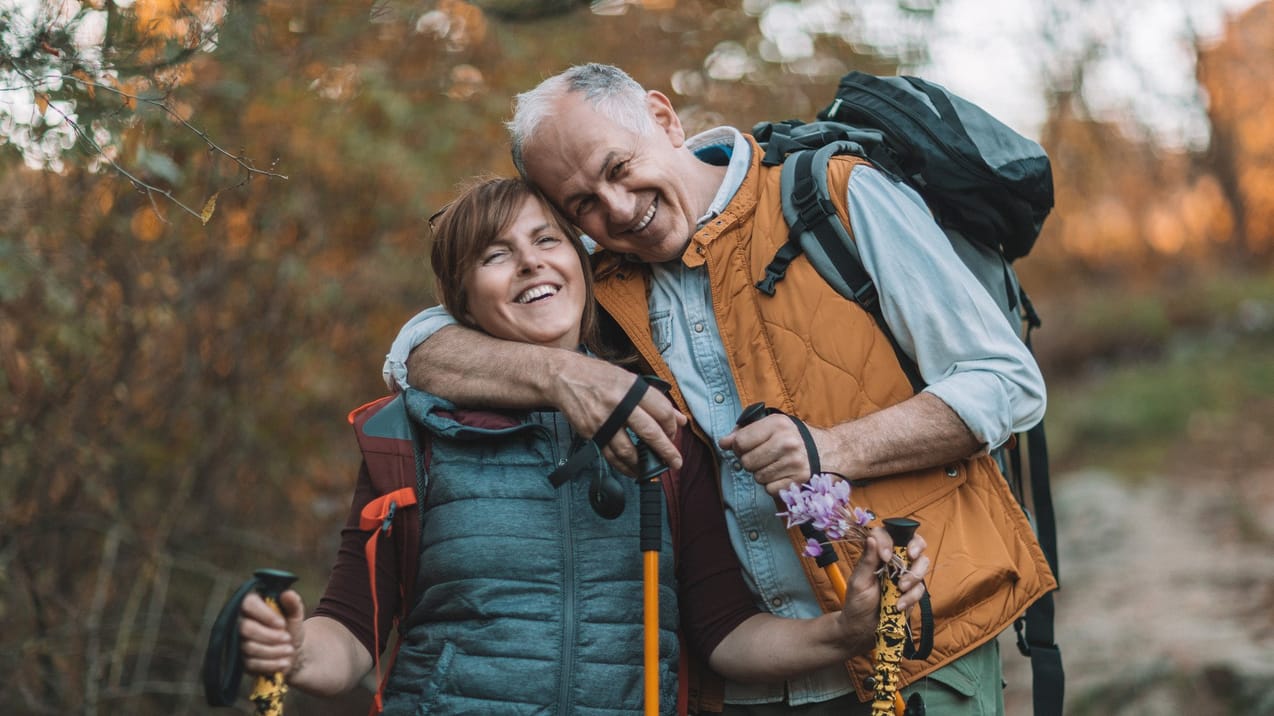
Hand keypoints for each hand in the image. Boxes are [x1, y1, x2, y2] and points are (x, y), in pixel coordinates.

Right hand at [239, 589, 304, 677]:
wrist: (292, 650)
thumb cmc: (289, 627)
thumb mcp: (295, 614)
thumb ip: (293, 603)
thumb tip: (287, 594)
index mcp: (252, 606)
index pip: (249, 604)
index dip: (265, 615)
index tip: (282, 624)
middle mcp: (241, 623)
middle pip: (246, 628)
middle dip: (270, 636)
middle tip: (287, 638)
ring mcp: (239, 643)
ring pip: (250, 647)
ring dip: (273, 651)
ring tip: (289, 650)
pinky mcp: (242, 661)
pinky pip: (252, 664)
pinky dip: (271, 664)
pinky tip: (284, 662)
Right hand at [550, 354, 685, 474]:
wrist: (563, 377)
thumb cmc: (598, 376)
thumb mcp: (629, 380)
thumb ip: (656, 401)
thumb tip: (680, 419)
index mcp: (632, 388)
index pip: (661, 411)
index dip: (672, 426)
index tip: (673, 433)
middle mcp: (619, 404)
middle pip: (650, 432)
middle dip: (666, 451)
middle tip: (676, 462)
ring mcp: (604, 421)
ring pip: (629, 450)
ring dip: (643, 463)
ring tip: (653, 469)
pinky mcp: (591, 433)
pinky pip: (610, 456)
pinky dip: (624, 467)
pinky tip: (633, 470)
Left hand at [718, 415, 829, 494]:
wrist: (831, 451)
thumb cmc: (796, 437)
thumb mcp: (774, 425)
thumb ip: (746, 431)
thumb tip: (723, 442)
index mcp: (778, 424)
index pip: (741, 441)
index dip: (738, 447)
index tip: (744, 447)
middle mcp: (786, 442)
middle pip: (747, 462)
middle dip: (750, 462)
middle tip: (761, 457)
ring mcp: (794, 462)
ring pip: (757, 477)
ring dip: (762, 474)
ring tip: (774, 465)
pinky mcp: (799, 480)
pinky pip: (769, 489)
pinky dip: (772, 485)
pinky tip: (782, 474)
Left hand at [836, 529, 928, 654]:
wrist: (862, 629)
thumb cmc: (856, 603)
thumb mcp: (858, 581)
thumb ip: (867, 560)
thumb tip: (872, 537)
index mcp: (877, 554)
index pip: (888, 534)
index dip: (889, 540)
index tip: (885, 556)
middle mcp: (894, 561)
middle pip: (914, 542)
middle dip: (916, 547)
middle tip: (911, 556)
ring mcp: (905, 576)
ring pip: (922, 563)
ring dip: (914, 575)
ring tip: (900, 589)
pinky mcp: (913, 592)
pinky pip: (920, 588)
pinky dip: (911, 597)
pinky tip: (898, 606)